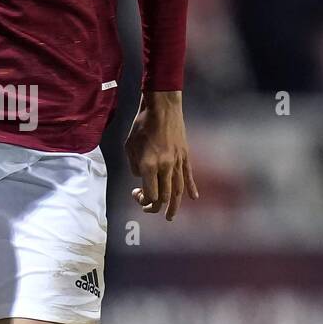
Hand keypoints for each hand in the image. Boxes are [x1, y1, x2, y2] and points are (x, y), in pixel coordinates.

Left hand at [125, 90, 198, 221]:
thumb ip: (135, 166)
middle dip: (155, 207)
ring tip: (170, 216)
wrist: (162, 107)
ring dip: (174, 206)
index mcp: (149, 165)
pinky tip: (193, 198)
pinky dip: (191, 188)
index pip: (150, 194)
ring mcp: (177, 162)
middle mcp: (165, 166)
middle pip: (165, 197)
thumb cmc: (141, 125)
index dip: (143, 200)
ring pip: (178, 190)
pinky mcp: (185, 156)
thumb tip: (142, 177)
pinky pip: (189, 176)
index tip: (136, 193)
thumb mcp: (129, 147)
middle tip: (148, 208)